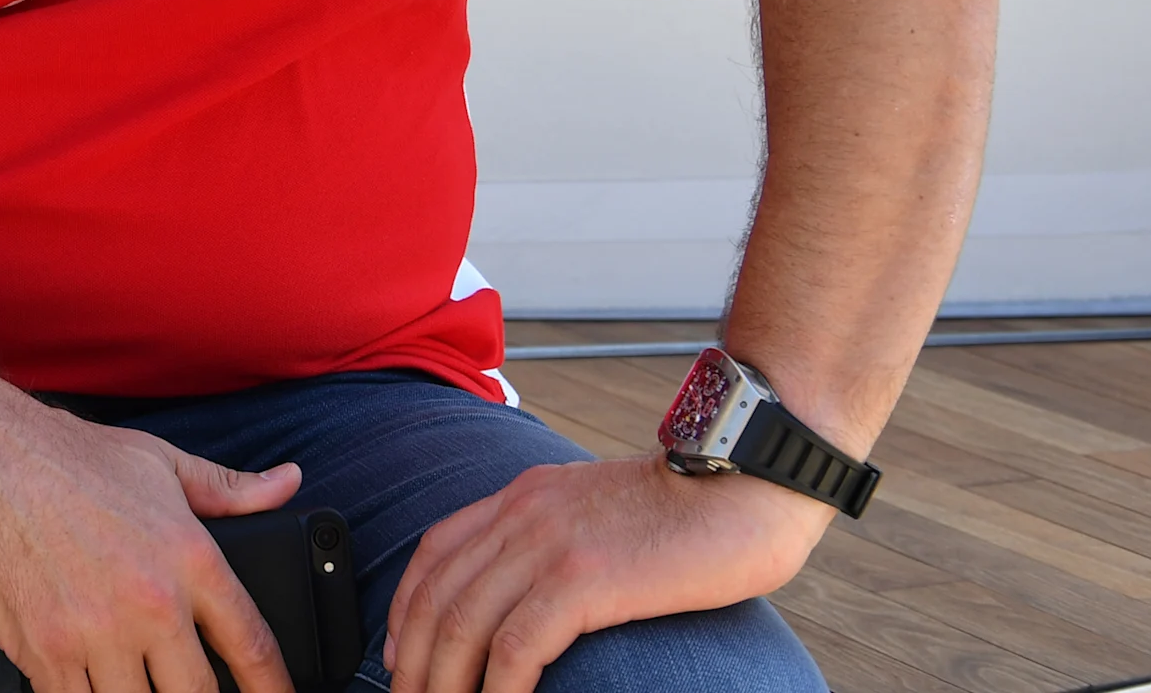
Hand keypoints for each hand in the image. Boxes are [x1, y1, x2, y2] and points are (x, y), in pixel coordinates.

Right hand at [0, 399, 303, 692]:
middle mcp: (151, 604)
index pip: (252, 645)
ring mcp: (95, 633)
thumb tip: (286, 484)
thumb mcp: (161, 462)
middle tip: (186, 685)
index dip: (274, 688)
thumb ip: (228, 489)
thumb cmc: (70, 456)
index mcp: (192, 560)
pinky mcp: (45, 651)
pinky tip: (89, 685)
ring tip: (134, 679)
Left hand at [384, 455, 834, 692]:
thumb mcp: (600, 508)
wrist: (751, 478)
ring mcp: (550, 544)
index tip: (400, 658)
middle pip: (436, 596)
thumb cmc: (695, 506)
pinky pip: (518, 645)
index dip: (405, 611)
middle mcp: (523, 514)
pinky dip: (499, 687)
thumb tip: (535, 594)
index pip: (436, 554)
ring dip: (445, 683)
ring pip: (463, 625)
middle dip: (414, 662)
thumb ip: (558, 538)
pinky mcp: (586, 578)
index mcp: (524, 496)